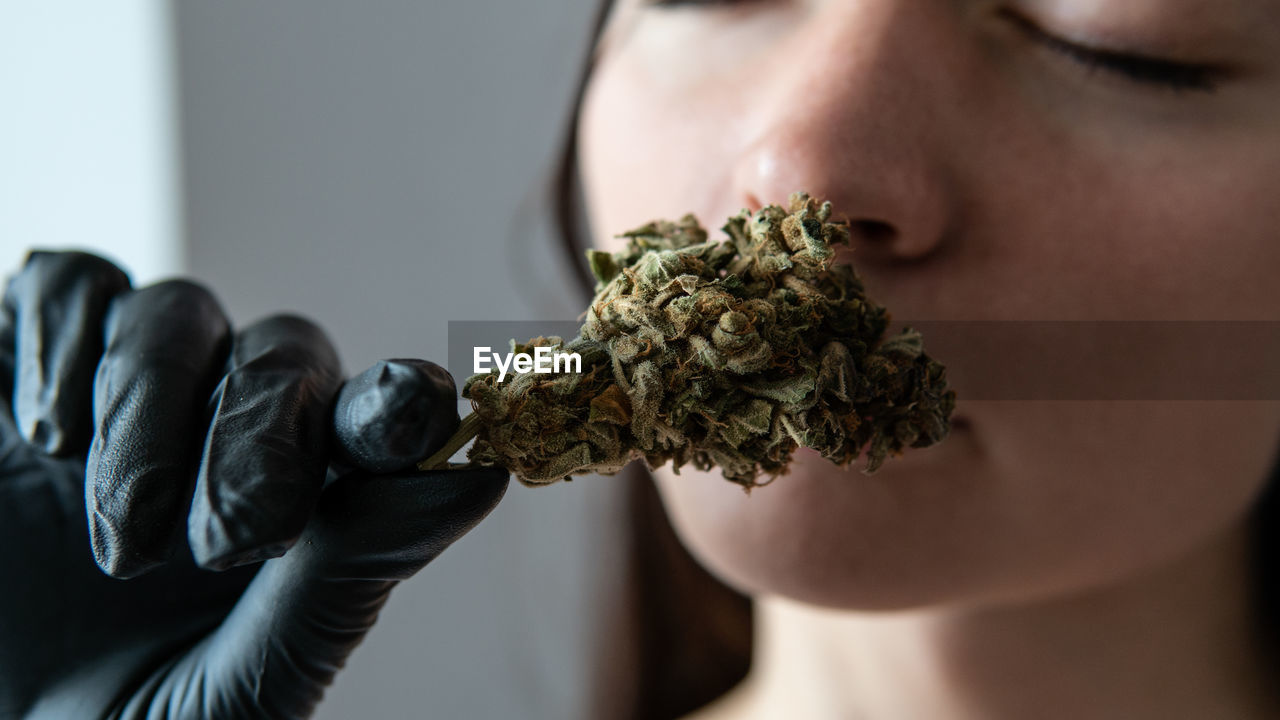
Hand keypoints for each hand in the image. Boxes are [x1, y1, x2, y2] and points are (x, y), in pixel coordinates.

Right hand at [0, 250, 508, 718]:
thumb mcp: (243, 686)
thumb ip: (345, 579)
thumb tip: (477, 478)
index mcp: (301, 499)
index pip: (373, 417)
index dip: (399, 401)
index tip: (415, 404)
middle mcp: (222, 428)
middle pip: (284, 355)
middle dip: (262, 437)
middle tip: (231, 540)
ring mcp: (122, 393)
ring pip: (179, 314)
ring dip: (152, 415)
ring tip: (122, 542)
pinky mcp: (21, 373)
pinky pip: (68, 283)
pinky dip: (62, 331)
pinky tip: (50, 433)